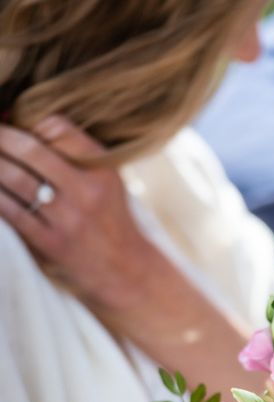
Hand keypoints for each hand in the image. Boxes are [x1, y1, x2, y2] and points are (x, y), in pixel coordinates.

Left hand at [0, 116, 154, 309]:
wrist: (124, 269)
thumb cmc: (111, 220)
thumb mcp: (109, 183)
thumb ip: (80, 157)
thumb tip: (31, 129)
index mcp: (103, 172)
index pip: (60, 130)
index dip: (33, 124)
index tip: (20, 127)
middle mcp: (87, 192)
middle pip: (32, 150)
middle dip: (2, 137)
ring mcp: (68, 219)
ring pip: (15, 180)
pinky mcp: (50, 243)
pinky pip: (10, 212)